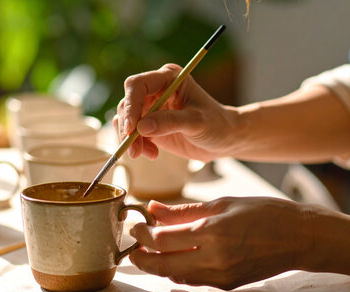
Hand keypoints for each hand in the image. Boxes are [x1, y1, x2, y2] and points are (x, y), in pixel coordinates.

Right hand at [114, 63, 242, 161]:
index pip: (137, 85)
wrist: (224, 139)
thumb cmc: (216, 124)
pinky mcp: (149, 125)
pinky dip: (137, 146)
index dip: (131, 105)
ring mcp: (151, 107)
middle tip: (134, 150)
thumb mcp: (197, 122)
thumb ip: (170, 122)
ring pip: (125, 120)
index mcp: (168, 78)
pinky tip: (152, 154)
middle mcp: (155, 89)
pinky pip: (132, 134)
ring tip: (147, 154)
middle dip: (128, 128)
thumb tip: (141, 127)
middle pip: (127, 104)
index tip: (132, 128)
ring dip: (131, 140)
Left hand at [128, 198, 312, 289]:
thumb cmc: (265, 213)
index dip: (143, 234)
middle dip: (142, 257)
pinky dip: (178, 271)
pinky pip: (193, 281)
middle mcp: (214, 258)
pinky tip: (177, 257)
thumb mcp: (222, 203)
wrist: (300, 237)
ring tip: (153, 250)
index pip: (162, 239)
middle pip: (162, 265)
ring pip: (175, 276)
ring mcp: (221, 275)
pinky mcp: (227, 284)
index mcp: (212, 232)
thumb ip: (184, 211)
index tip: (136, 227)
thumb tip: (154, 209)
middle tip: (134, 247)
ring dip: (159, 265)